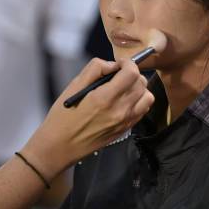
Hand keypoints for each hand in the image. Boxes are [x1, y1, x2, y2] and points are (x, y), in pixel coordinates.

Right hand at [22, 58, 154, 179]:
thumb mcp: (74, 85)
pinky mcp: (126, 129)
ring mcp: (125, 122)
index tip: (119, 64)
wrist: (61, 146)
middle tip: (119, 75)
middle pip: (142, 83)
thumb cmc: (63, 116)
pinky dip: (139, 101)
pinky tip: (124, 100)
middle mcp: (119, 110)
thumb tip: (112, 65)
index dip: (127, 63)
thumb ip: (95, 69)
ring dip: (138, 88)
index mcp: (105, 98)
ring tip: (124, 88)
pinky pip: (143, 110)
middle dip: (132, 74)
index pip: (132, 73)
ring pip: (147, 96)